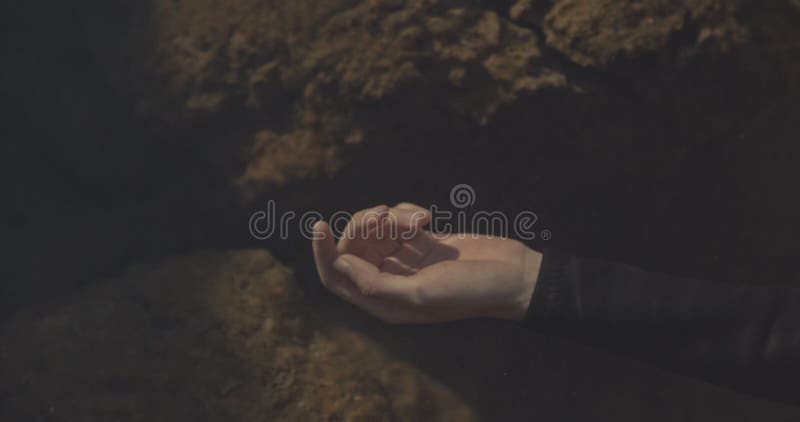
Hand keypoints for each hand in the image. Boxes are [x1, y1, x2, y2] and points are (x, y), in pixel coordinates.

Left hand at [312, 203, 541, 323]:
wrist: (512, 275)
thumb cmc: (470, 292)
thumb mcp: (421, 294)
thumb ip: (376, 284)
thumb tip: (339, 265)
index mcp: (384, 302)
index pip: (336, 277)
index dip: (323, 253)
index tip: (320, 225)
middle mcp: (390, 282)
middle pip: (354, 247)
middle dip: (364, 225)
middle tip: (386, 214)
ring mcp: (406, 261)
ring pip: (375, 230)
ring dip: (391, 216)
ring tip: (419, 219)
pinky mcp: (422, 242)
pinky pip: (397, 219)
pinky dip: (407, 211)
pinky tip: (427, 216)